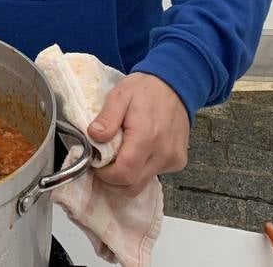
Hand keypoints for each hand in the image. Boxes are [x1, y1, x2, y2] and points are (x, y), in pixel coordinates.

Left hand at [88, 73, 189, 196]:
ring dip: (127, 177)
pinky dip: (141, 171)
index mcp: (146, 137)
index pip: (124, 174)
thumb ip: (107, 118)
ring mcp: (173, 160)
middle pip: (132, 187)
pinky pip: (154, 176)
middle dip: (113, 181)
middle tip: (104, 164)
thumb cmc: (145, 90)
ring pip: (143, 184)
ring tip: (119, 156)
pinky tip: (136, 153)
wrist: (176, 85)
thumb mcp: (119, 95)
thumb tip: (94, 136)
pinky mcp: (178, 162)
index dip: (105, 175)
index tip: (97, 163)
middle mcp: (163, 153)